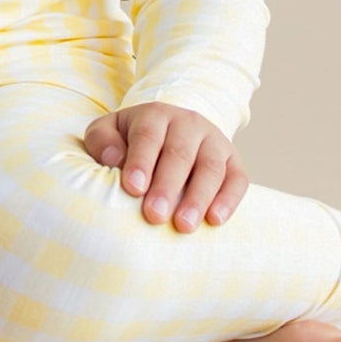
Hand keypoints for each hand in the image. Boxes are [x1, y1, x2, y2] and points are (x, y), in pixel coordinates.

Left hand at [83, 103, 248, 231]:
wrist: (173, 129)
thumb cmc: (132, 139)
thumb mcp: (110, 131)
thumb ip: (102, 141)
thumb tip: (112, 159)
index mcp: (155, 115)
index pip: (148, 136)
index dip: (141, 161)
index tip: (133, 188)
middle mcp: (188, 124)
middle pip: (180, 153)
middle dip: (167, 186)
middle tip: (154, 215)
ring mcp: (214, 141)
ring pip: (210, 167)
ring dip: (198, 197)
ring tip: (183, 226)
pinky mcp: (233, 161)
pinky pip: (237, 179)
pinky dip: (229, 200)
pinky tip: (215, 220)